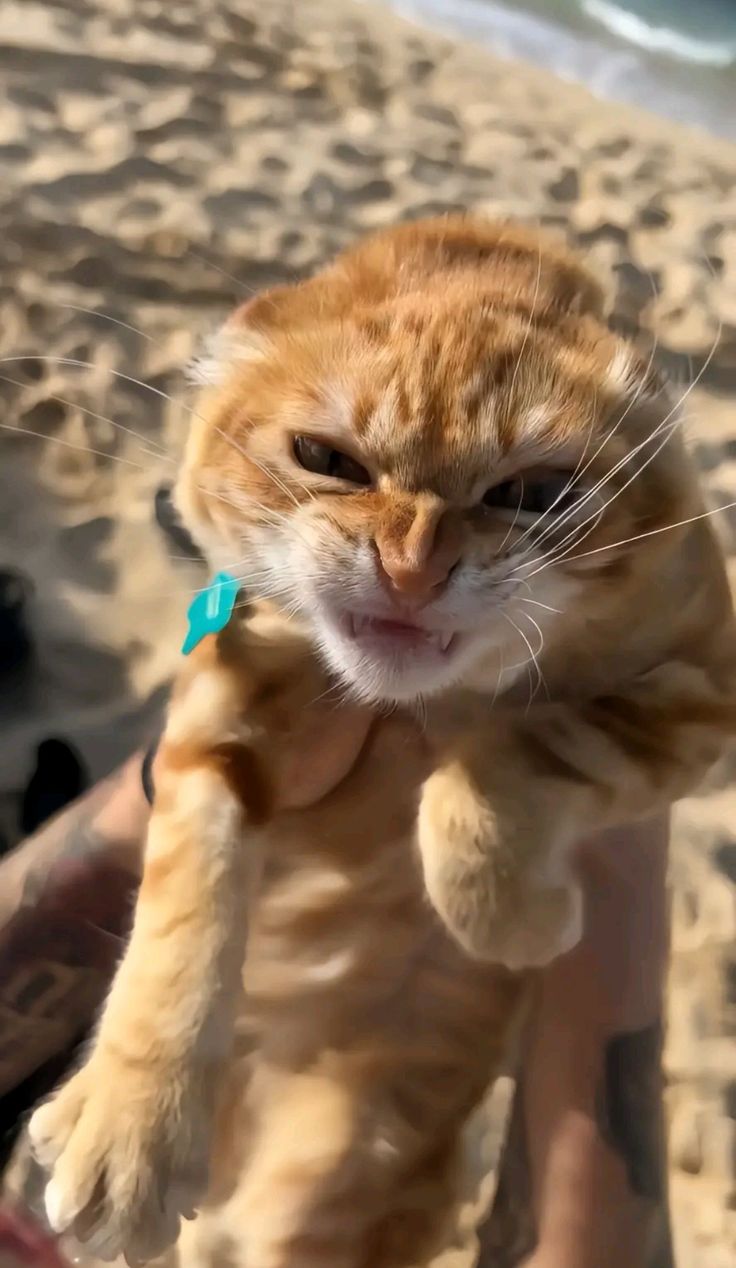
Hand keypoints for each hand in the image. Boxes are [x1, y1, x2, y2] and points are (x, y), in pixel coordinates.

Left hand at [29, 1049, 211, 1263]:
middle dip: (102, 1237)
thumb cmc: (117, 1059)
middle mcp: (130, 1173)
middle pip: (112, 1236)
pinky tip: (170, 1197)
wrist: (172, 1038)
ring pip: (153, 1235)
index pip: (70, 1209)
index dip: (68, 1214)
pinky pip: (185, 1207)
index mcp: (92, 1151)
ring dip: (141, 1234)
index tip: (70, 1209)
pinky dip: (175, 1210)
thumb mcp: (72, 1093)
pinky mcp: (198, 1167)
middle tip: (101, 1222)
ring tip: (137, 1222)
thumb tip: (50, 1163)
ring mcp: (167, 1174)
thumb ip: (55, 1131)